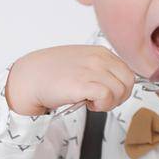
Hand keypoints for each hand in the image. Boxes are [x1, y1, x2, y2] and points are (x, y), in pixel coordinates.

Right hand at [5, 45, 136, 117]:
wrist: (30, 77)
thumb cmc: (52, 72)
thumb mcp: (83, 62)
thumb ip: (101, 69)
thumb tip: (118, 84)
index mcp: (101, 52)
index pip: (128, 72)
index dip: (121, 88)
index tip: (108, 94)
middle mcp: (99, 59)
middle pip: (128, 82)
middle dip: (119, 97)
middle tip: (101, 101)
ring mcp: (91, 70)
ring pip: (120, 91)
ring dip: (108, 103)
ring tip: (91, 101)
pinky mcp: (83, 84)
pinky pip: (107, 97)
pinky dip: (101, 105)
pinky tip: (88, 103)